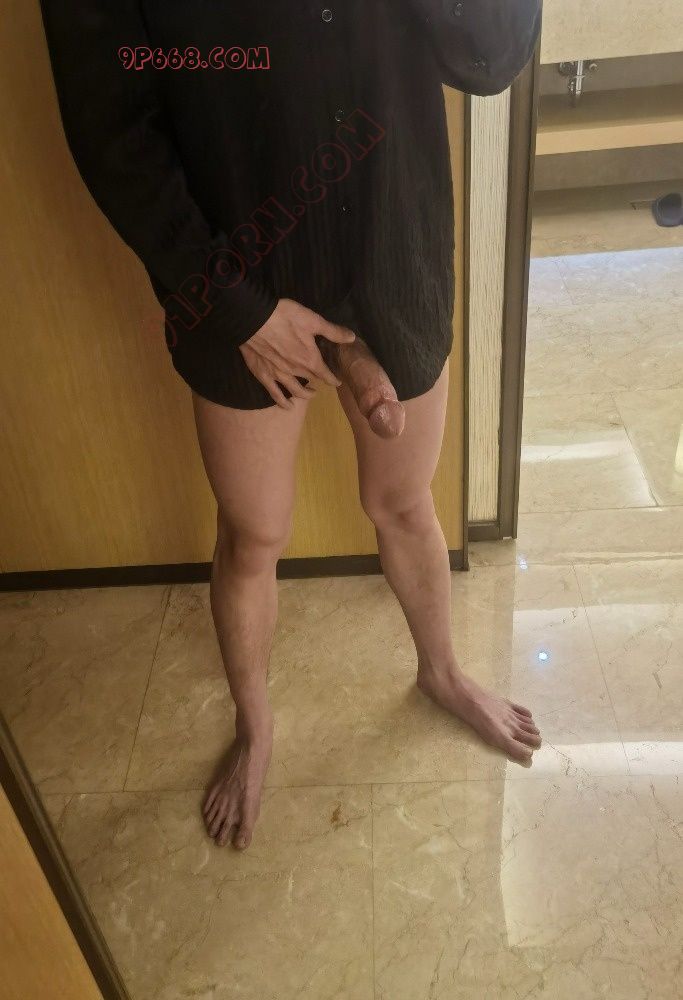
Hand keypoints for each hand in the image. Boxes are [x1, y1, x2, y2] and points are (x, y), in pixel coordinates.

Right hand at [239, 298, 355, 408]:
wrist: (254, 319)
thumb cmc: (285, 317)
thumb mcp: (312, 320)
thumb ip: (332, 332)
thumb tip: (351, 338)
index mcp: (310, 359)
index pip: (326, 374)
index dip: (333, 379)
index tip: (338, 382)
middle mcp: (296, 371)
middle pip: (311, 380)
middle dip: (319, 381)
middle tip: (322, 380)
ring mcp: (279, 375)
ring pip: (295, 391)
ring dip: (305, 395)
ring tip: (310, 394)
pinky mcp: (264, 375)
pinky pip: (275, 394)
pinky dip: (283, 402)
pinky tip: (288, 406)